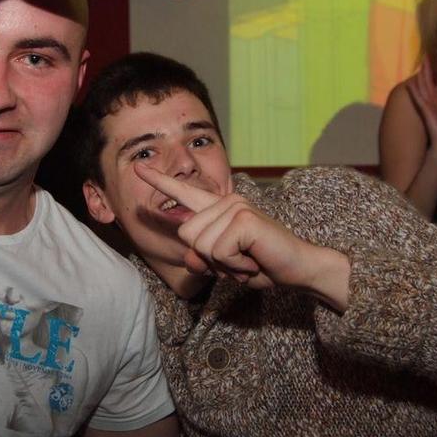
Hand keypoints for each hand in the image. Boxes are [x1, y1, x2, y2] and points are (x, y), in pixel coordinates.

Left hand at [135, 164, 317, 289]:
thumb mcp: (222, 265)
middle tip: (238, 260)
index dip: (159, 181)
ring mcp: (235, 206)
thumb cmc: (261, 265)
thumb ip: (200, 259)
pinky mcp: (244, 218)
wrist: (297, 269)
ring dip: (224, 264)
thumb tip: (192, 256)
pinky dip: (233, 265)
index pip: (184, 193)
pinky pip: (218, 251)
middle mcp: (225, 201)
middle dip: (209, 259)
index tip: (138, 167)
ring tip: (247, 259)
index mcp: (218, 209)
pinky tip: (252, 260)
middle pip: (187, 235)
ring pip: (200, 246)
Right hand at [406, 56, 436, 155]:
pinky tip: (411, 84)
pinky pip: (419, 100)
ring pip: (424, 88)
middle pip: (430, 82)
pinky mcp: (426, 112)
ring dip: (421, 76)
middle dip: (429, 69)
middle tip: (427, 55)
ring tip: (420, 65)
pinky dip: (415, 92)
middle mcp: (433, 101)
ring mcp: (428, 106)